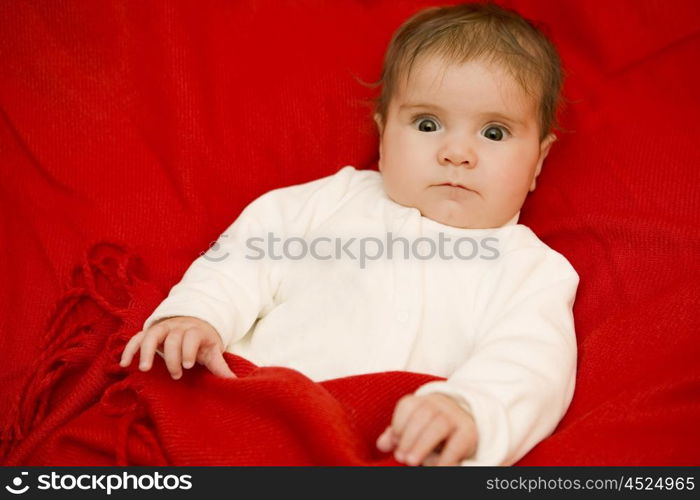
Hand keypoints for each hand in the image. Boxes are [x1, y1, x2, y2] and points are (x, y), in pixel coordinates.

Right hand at [119, 316, 235, 379]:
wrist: (193, 321)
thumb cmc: (203, 341)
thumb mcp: (213, 350)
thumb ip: (220, 366)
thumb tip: (235, 382)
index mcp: (195, 330)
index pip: (192, 337)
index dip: (189, 350)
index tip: (188, 365)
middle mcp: (178, 327)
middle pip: (173, 338)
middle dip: (172, 356)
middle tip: (176, 375)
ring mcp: (162, 328)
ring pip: (152, 334)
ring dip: (146, 350)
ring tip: (144, 369)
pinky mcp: (150, 332)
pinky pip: (137, 337)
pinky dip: (129, 348)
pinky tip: (123, 363)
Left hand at [376, 393, 476, 465]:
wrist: (465, 424)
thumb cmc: (431, 428)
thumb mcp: (413, 429)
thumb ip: (397, 435)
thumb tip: (382, 445)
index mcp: (423, 401)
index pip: (408, 405)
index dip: (398, 423)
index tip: (394, 442)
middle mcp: (440, 404)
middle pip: (423, 415)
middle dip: (409, 437)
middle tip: (401, 457)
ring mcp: (456, 416)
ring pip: (439, 425)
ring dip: (422, 445)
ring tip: (411, 462)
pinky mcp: (469, 431)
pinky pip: (458, 442)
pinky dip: (446, 457)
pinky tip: (436, 467)